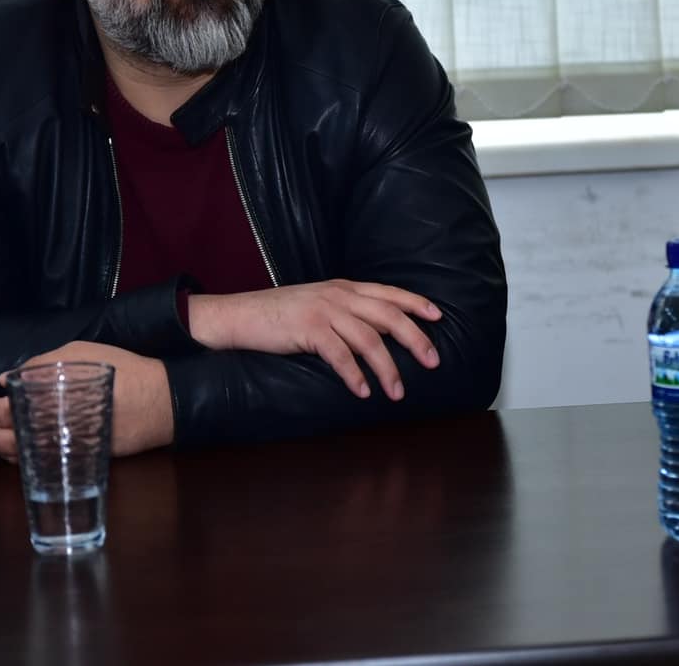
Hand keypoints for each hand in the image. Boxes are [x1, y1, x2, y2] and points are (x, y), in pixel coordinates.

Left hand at [0, 341, 174, 460]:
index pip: (3, 414)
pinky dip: (19, 458)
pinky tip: (18, 447)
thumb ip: (38, 364)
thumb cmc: (118, 372)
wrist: (156, 402)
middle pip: (3, 441)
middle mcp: (47, 432)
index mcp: (44, 404)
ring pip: (17, 459)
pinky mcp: (73, 460)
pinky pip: (36, 464)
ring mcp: (60, 450)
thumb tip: (6, 379)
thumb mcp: (78, 353)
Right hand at [185, 281, 442, 401]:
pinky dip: (354, 374)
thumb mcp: (318, 304)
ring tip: (397, 392)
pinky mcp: (307, 329)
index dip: (416, 303)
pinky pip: (339, 354)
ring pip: (369, 338)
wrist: (239, 316)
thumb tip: (376, 332)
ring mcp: (324, 310)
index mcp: (344, 287)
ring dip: (387, 367)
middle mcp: (339, 295)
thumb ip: (345, 312)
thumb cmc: (278, 315)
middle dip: (415, 338)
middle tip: (433, 362)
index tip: (439, 317)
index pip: (389, 293)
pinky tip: (363, 391)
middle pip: (388, 315)